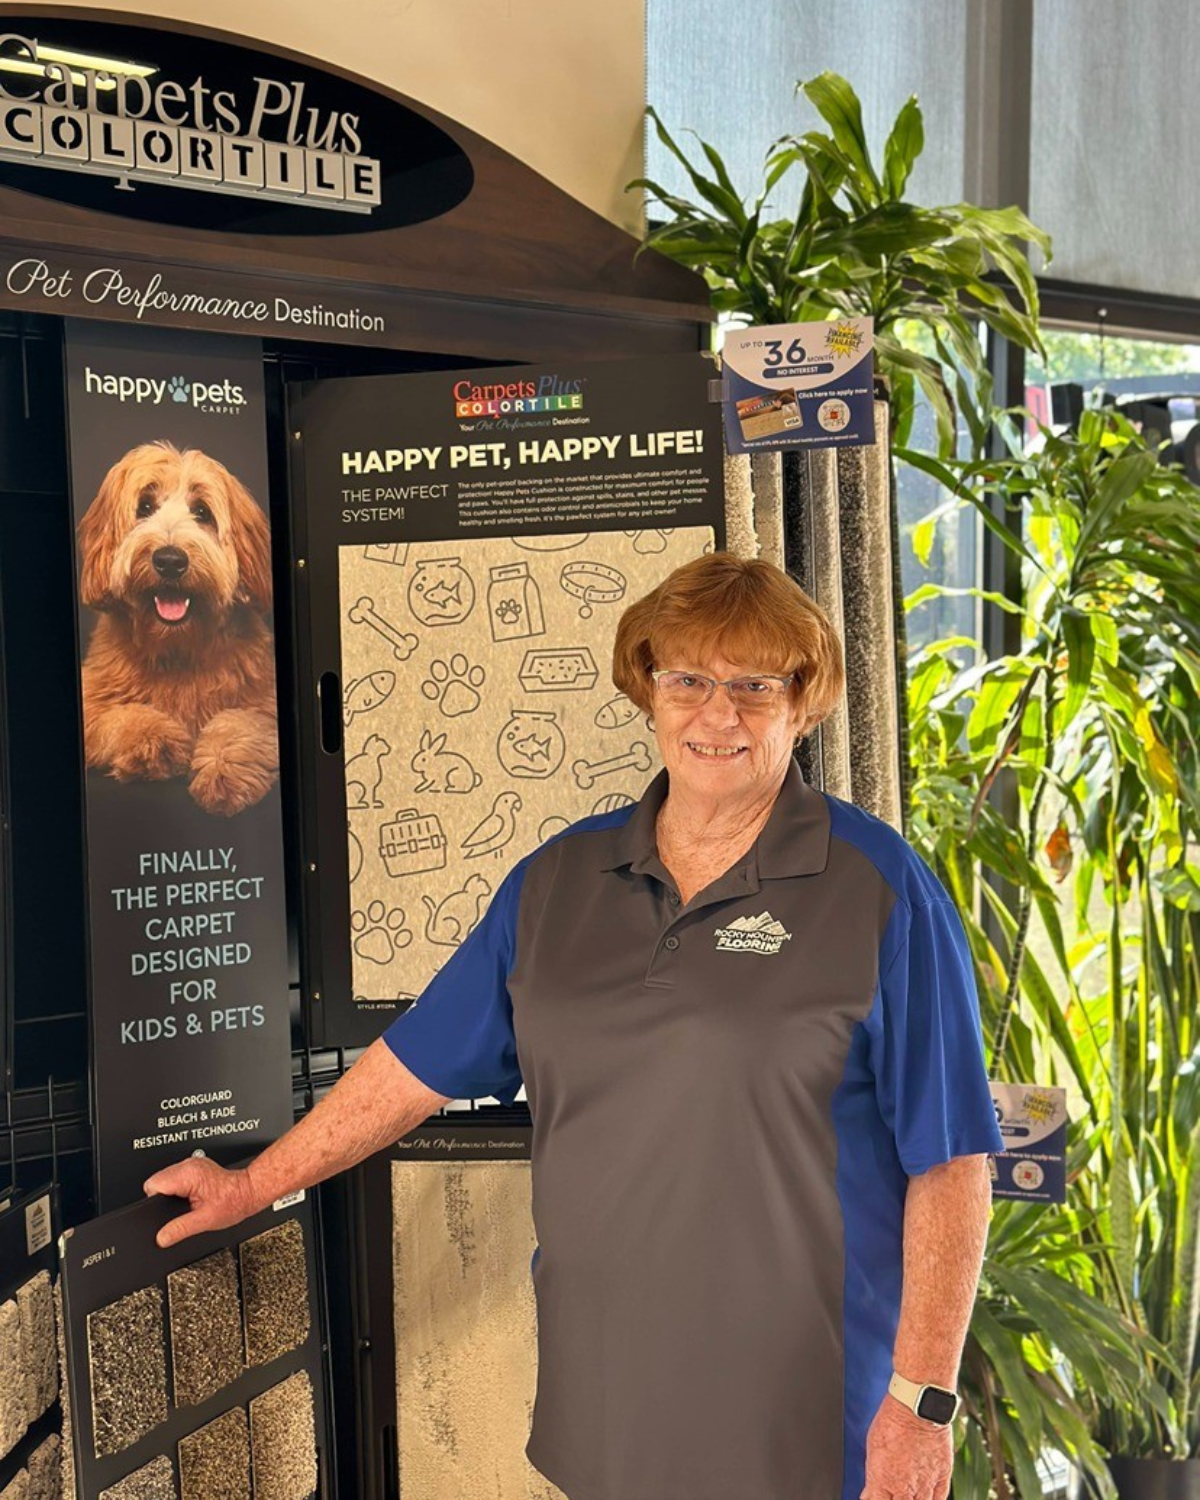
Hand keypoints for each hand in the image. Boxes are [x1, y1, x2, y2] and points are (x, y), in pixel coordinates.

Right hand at [143, 1157, 258, 1248]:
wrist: (249, 1192)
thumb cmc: (233, 1202)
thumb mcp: (204, 1221)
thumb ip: (180, 1229)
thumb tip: (161, 1238)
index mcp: (188, 1175)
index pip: (153, 1184)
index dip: (155, 1202)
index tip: (165, 1212)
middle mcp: (189, 1165)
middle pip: (158, 1181)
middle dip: (164, 1198)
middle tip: (181, 1209)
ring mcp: (192, 1164)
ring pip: (166, 1178)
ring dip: (172, 1193)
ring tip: (189, 1203)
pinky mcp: (196, 1167)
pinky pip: (177, 1177)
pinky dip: (179, 1188)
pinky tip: (191, 1197)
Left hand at [861, 1394, 952, 1499]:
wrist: (918, 1406)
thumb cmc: (892, 1421)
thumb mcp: (874, 1448)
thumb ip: (874, 1476)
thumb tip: (869, 1494)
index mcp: (883, 1481)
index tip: (876, 1498)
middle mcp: (905, 1488)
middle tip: (894, 1493)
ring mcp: (926, 1484)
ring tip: (910, 1494)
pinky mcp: (943, 1475)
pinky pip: (940, 1499)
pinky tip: (927, 1497)